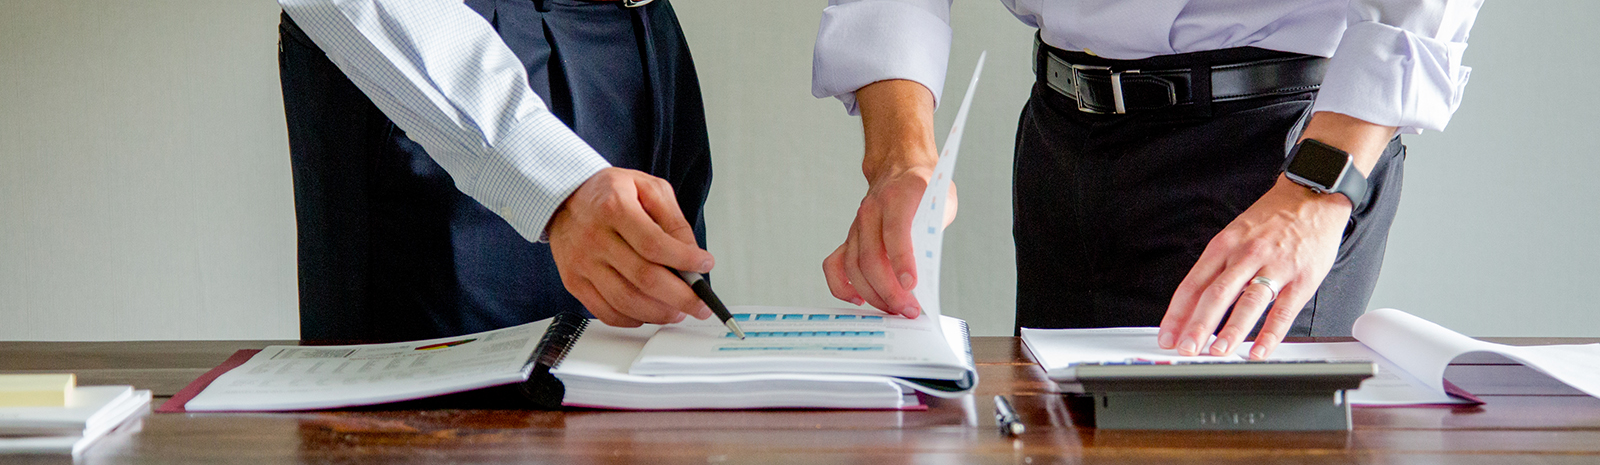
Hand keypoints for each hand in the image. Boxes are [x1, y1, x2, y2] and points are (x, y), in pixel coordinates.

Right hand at [548, 168, 713, 326]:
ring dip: (660, 313)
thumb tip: (692, 254)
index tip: (704, 265)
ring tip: (678, 311)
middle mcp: (595, 237)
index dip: (684, 260)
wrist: (566, 199)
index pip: (655, 244)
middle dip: (680, 297)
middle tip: (699, 303)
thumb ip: (673, 220)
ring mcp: (582, 263)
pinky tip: (649, 312)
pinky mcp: (574, 282)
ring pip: (626, 301)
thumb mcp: (648, 188)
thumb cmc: (609, 193)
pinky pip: (606, 311)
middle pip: (644, 278)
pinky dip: (633, 319)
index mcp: (614, 208)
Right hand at [823, 79, 945, 317]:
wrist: (899, 168)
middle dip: (890, 290)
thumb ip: (933, 232)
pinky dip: (841, 286)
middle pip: (872, 257)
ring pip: (854, 266)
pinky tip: (858, 299)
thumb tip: (925, 272)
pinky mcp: (850, 238)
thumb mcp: (942, 203)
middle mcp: (872, 210)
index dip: (902, 261)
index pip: (896, 231)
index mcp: (900, 196)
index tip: (911, 285)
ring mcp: (857, 225)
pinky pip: (835, 264)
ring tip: (893, 309)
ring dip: (873, 294)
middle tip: (908, 309)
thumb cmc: (924, 189)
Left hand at [1159, 111, 1394, 358]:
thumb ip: (1217, 268)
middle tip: (1186, 349)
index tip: (1167, 336)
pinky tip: (1260, 350)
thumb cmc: (1271, 220)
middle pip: (1215, 294)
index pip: (1192, 284)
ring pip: (1248, 302)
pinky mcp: (1302, 277)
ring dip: (1231, 330)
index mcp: (1223, 245)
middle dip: (1197, 325)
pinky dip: (1271, 333)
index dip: (1177, 314)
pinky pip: (1284, 310)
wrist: (1312, 196)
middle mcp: (1245, 255)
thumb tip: (1193, 304)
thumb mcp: (1234, 234)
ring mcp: (1275, 266)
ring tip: (1218, 352)